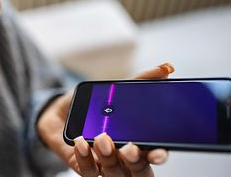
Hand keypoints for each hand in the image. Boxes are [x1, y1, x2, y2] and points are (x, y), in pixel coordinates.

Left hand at [37, 63, 174, 176]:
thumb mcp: (117, 90)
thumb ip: (142, 80)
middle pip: (137, 172)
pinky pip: (87, 170)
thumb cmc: (95, 104)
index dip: (157, 155)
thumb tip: (168, 66)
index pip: (152, 155)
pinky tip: (81, 142)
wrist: (64, 111)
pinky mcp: (83, 165)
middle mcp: (122, 157)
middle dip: (136, 163)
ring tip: (103, 138)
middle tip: (131, 148)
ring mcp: (103, 163)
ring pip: (113, 174)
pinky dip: (85, 158)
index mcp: (136, 142)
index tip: (159, 151)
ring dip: (109, 158)